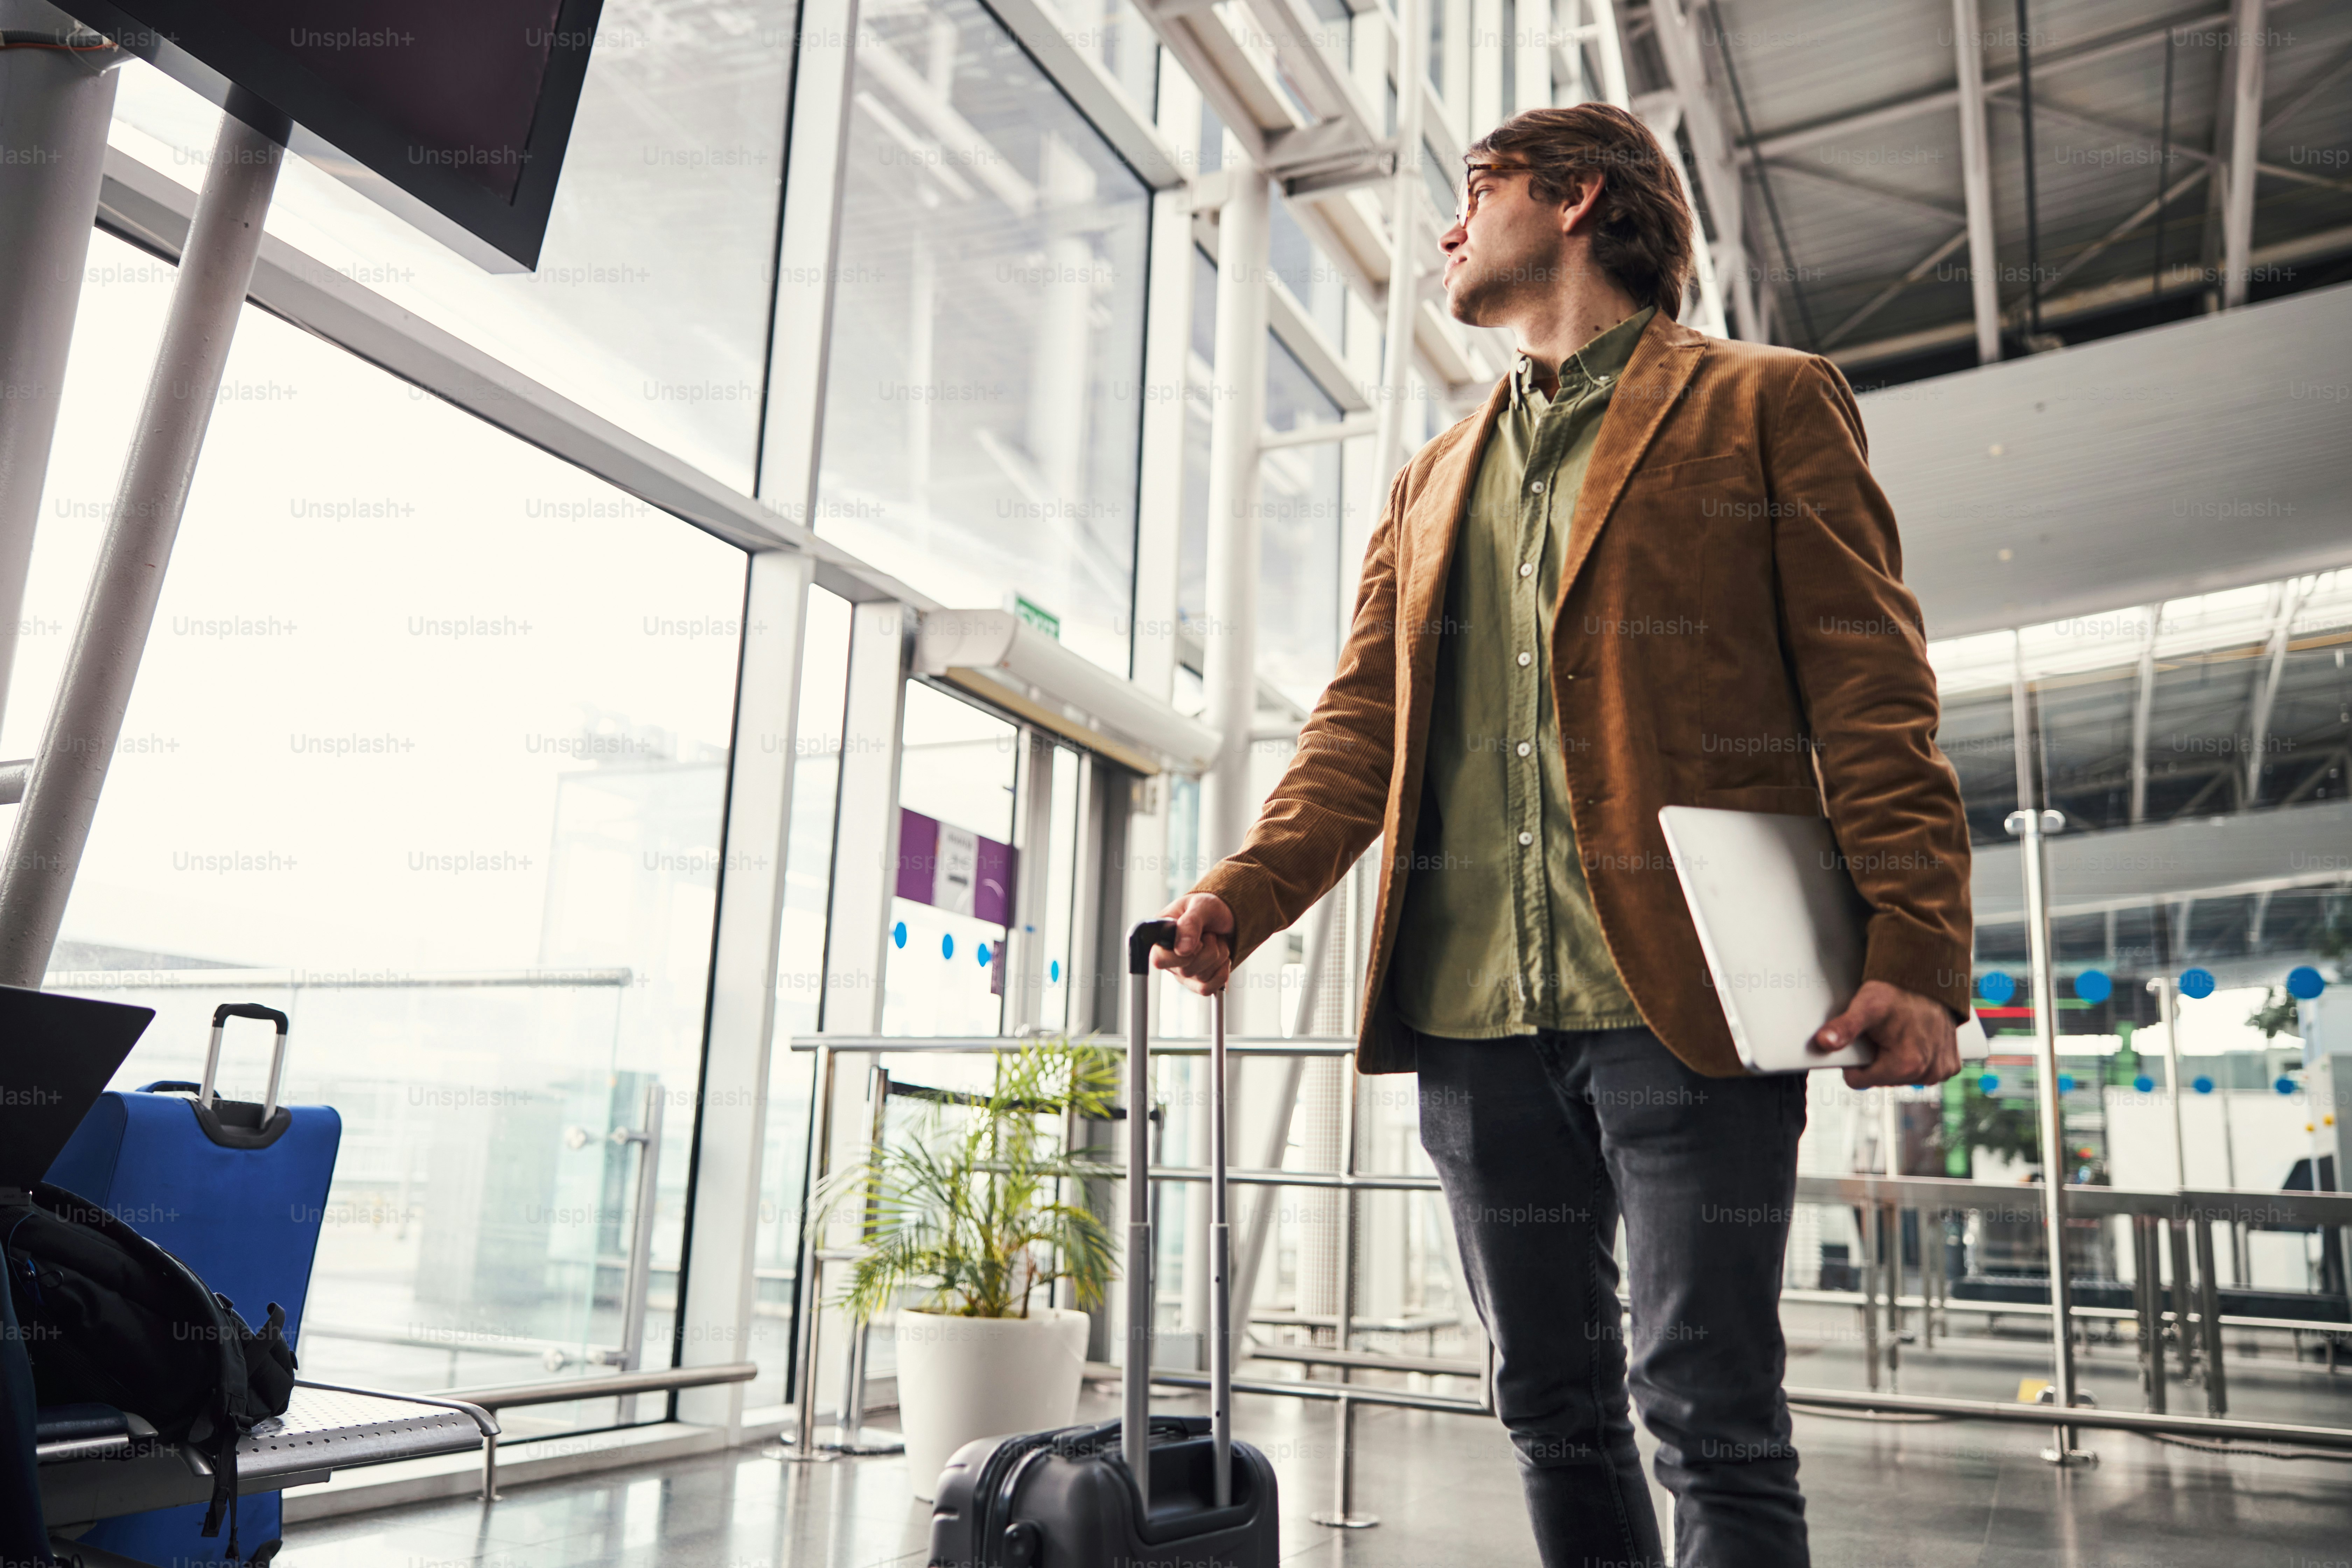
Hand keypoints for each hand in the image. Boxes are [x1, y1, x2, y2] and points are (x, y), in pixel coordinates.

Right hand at [1151, 894, 1234, 994]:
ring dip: (1218, 956)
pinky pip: (1209, 988)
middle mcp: (1168, 958)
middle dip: (1208, 950)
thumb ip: (1190, 923)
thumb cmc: (1208, 909)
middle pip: (1186, 970)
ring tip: (1215, 941)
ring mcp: (1181, 972)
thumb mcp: (1201, 906)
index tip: (1198, 941)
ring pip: (1202, 978)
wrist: (1226, 918)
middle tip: (1209, 934)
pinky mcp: (1196, 982)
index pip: (1158, 959)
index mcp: (1160, 937)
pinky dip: (1222, 972)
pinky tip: (1222, 959)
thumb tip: (1181, 950)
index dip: (1181, 954)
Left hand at [1812, 979, 1959, 1088]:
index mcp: (1906, 1066)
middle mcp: (1928, 1075)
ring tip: (1898, 1033)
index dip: (1854, 1060)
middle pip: (1880, 1079)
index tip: (1863, 1038)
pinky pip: (1922, 1072)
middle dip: (1876, 1059)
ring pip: (1899, 1077)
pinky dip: (1916, 1058)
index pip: (1858, 1081)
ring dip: (1895, 1058)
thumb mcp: (1865, 1006)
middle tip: (1882, 1033)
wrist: (1929, 980)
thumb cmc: (1896, 991)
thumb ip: (1844, 1027)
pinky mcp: (1951, 1066)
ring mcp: (1941, 1072)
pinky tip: (1916, 1038)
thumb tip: (1823, 1043)